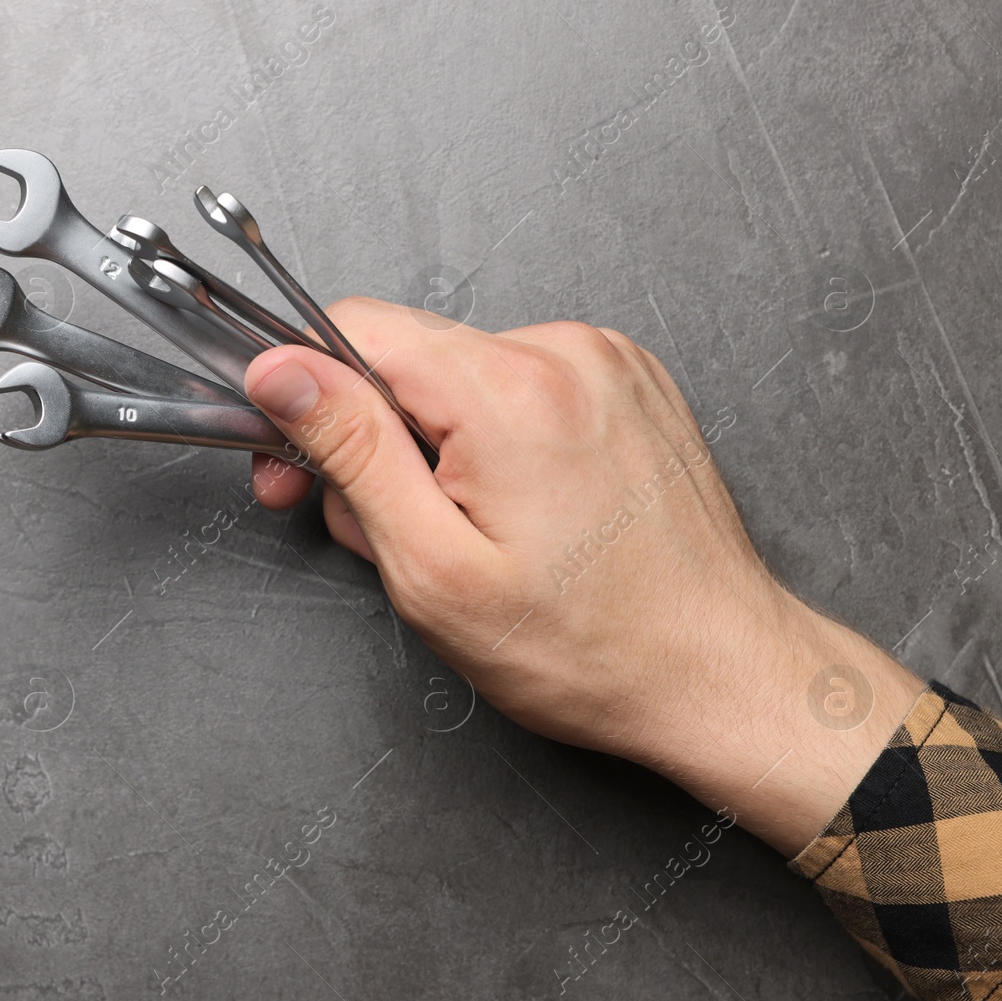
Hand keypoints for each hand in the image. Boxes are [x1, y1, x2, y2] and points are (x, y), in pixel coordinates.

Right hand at [244, 298, 922, 854]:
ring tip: (470, 533)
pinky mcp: (628, 381)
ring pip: (460, 375)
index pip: (356, 327)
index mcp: (509, 392)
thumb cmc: (590, 648)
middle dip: (374, 439)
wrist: (720, 673)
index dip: (305, 395)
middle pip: (409, 357)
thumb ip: (350, 452)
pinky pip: (520, 385)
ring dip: (437, 447)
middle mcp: (564, 353)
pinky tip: (517, 511)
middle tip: (385, 529)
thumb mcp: (434, 569)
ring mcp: (605, 361)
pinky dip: (495, 439)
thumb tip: (282, 371)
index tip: (295, 460)